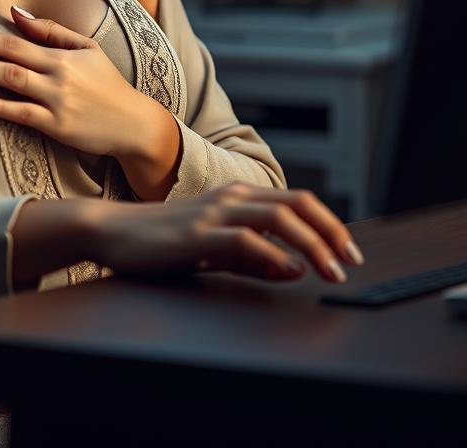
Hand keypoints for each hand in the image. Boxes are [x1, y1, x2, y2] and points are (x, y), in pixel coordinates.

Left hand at [0, 6, 166, 158]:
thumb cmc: (108, 84)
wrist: (134, 123)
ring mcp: (57, 101)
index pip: (14, 40)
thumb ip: (50, 30)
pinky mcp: (57, 127)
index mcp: (62, 55)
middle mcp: (57, 75)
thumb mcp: (86, 48)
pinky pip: (22, 115)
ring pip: (11, 81)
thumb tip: (15, 11)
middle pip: (7, 57)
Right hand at [86, 181, 365, 283]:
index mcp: (237, 196)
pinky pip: (245, 240)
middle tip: (352, 261)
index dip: (329, 224)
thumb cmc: (162, 240)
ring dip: (313, 244)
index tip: (349, 252)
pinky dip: (273, 254)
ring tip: (332, 270)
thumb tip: (294, 268)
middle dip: (332, 232)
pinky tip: (289, 270)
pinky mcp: (198, 234)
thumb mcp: (215, 247)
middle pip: (297, 204)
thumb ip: (253, 257)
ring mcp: (215, 213)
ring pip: (279, 218)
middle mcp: (231, 197)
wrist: (114, 231)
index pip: (297, 201)